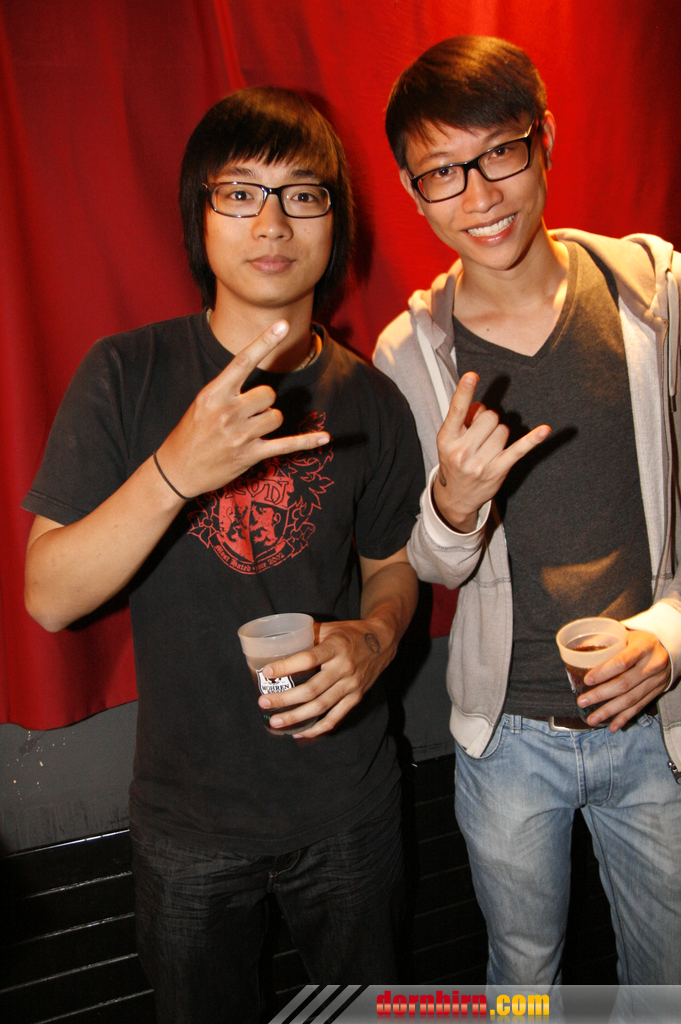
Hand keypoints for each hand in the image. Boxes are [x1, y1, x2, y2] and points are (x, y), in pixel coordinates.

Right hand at [156, 320, 328, 497]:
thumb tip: (262, 384)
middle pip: (269, 394)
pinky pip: (287, 444)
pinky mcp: (251, 455)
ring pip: (276, 417)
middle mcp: (228, 412)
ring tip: (248, 431)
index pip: (243, 361)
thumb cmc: (192, 432)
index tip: (283, 325)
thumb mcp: (203, 403)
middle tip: (247, 413)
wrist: (177, 469)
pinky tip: (325, 438)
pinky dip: (307, 442)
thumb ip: (229, 390)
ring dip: (268, 422)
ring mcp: (240, 435)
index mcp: (214, 393)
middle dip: (264, 402)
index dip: (265, 341)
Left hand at [257, 618, 393, 738]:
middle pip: (312, 689)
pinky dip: (317, 728)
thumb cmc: (350, 633)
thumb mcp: (329, 628)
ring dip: (296, 717)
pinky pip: (335, 718)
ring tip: (275, 722)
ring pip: (321, 707)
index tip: (267, 673)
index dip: (287, 667)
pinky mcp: (356, 698)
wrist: (383, 641)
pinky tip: (300, 733)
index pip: (308, 659)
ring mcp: (351, 685)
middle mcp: (344, 668)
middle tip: (264, 703)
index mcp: (336, 647)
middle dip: (285, 699)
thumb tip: (278, 644)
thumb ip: (307, 636)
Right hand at [434, 372, 549, 530]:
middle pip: (488, 416)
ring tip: (488, 448)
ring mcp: (480, 463)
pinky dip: (532, 440)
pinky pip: (518, 450)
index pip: (456, 410)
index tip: (472, 375)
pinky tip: (544, 430)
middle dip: (488, 421)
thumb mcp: (450, 439)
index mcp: (447, 438)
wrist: (456, 497)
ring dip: (499, 434)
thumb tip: (481, 406)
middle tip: (480, 435)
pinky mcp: (498, 470)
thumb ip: (463, 419)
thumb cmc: (454, 460)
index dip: (465, 391)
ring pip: (503, 430)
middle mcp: (461, 451)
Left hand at [578, 629, 670, 730]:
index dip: (604, 672)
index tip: (587, 680)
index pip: (622, 662)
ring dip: (609, 711)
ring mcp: (656, 681)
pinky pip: (640, 707)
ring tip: (592, 718)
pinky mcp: (657, 692)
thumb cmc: (641, 639)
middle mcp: (652, 665)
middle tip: (582, 702)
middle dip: (601, 695)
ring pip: (631, 699)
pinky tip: (612, 726)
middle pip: (624, 684)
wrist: (669, 647)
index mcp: (643, 647)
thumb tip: (580, 649)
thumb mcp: (627, 634)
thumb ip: (606, 640)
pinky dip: (625, 717)